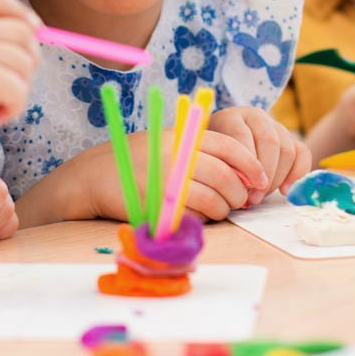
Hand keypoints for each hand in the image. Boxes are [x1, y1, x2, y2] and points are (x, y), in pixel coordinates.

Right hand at [69, 120, 273, 223]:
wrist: (93, 176)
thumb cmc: (136, 161)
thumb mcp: (167, 143)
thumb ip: (198, 150)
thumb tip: (241, 171)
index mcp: (183, 136)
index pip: (230, 146)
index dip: (251, 165)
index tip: (261, 180)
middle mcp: (177, 154)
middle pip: (226, 175)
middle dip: (240, 192)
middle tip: (242, 201)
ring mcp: (167, 179)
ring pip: (214, 198)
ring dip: (225, 208)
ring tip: (221, 210)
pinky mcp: (158, 203)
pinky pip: (195, 215)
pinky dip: (204, 219)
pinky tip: (199, 215)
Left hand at [206, 107, 310, 206]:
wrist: (222, 142)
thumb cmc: (214, 154)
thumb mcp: (210, 155)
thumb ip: (221, 165)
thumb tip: (240, 187)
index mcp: (232, 117)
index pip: (242, 136)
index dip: (245, 165)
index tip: (243, 188)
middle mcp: (256, 116)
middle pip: (269, 142)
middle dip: (264, 174)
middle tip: (254, 197)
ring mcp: (276, 126)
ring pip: (287, 149)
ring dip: (277, 178)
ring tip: (262, 195)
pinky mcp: (290, 138)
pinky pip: (303, 153)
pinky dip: (297, 174)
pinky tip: (284, 191)